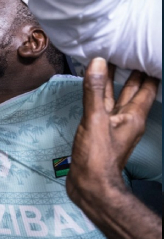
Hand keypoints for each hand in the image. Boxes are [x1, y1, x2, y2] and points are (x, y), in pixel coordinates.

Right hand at [67, 58, 158, 203]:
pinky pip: (104, 108)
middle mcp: (127, 120)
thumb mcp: (95, 119)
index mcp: (133, 116)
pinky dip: (101, 95)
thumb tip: (98, 62)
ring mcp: (114, 127)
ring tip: (111, 64)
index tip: (145, 54)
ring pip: (117, 99)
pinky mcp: (101, 132)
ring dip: (116, 82)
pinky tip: (95, 90)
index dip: (148, 70)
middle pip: (134, 91)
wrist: (90, 185)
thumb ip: (95, 91)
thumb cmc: (97, 156)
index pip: (146, 87)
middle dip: (133, 73)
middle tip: (129, 53)